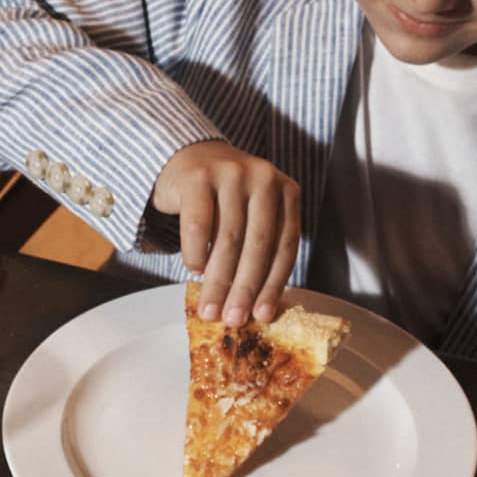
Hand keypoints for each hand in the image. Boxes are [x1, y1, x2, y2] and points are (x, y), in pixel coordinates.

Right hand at [150, 140, 300, 326]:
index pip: (286, 245)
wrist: (190, 157)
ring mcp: (231, 173)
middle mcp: (263, 178)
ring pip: (227, 239)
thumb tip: (255, 309)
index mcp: (286, 192)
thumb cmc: (225, 199)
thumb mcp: (253, 214)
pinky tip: (194, 271)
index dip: (273, 284)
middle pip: (258, 244)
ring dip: (218, 281)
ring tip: (209, 309)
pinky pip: (198, 225)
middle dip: (244, 289)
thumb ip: (260, 248)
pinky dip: (195, 253)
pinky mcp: (198, 176)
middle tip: (232, 319)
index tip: (261, 316)